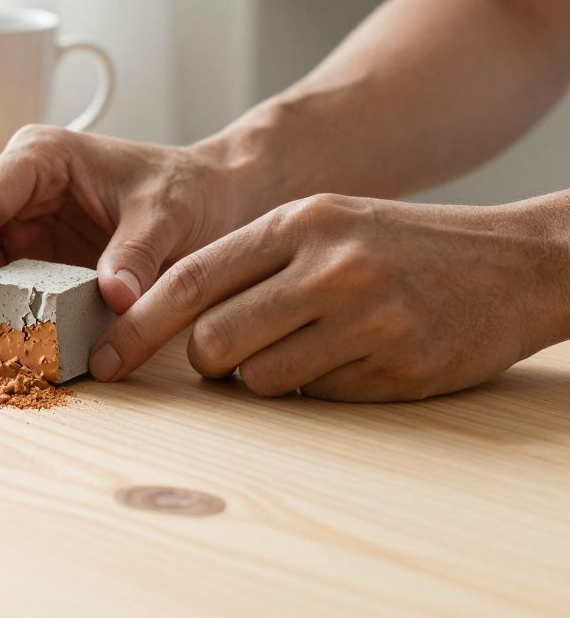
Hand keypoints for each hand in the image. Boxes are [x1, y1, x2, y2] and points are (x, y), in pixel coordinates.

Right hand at [0, 125, 248, 332]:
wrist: (214, 196)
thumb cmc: (189, 188)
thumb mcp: (168, 214)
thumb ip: (138, 252)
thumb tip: (114, 296)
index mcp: (37, 158)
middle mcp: (16, 188)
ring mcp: (20, 224)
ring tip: (2, 349)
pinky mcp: (32, 258)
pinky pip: (0, 291)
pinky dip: (3, 319)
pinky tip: (22, 345)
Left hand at [89, 193, 569, 400]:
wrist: (516, 262)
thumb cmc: (402, 244)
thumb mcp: (325, 223)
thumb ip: (252, 259)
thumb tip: (170, 314)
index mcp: (299, 222)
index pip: (191, 280)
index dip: (137, 326)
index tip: (105, 359)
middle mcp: (328, 267)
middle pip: (214, 341)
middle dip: (205, 360)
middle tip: (225, 354)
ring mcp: (365, 319)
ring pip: (259, 378)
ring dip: (262, 375)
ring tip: (306, 345)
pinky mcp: (396, 367)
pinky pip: (316, 397)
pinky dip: (317, 387)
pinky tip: (352, 356)